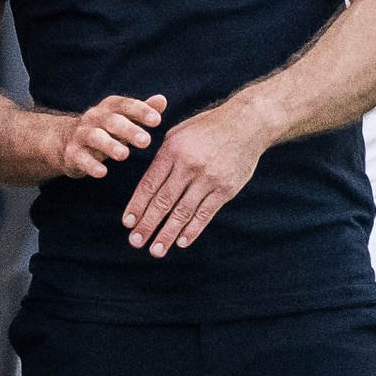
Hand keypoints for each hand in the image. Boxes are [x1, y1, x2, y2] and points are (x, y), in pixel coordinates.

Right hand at [55, 94, 166, 178]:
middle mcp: (94, 117)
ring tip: (124, 154)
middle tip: (146, 141)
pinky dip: (91, 165)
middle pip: (112, 121)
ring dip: (109, 145)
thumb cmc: (105, 128)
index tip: (157, 120)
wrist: (65, 140)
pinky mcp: (72, 153)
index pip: (126, 105)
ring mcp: (82, 135)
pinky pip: (81, 158)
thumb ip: (142, 110)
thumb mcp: (123, 118)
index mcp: (110, 107)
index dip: (141, 111)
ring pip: (95, 137)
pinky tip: (102, 172)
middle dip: (129, 130)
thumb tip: (162, 100)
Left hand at [122, 99, 268, 256]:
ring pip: (183, 212)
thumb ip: (163, 157)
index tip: (127, 223)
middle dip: (147, 224)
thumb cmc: (208, 128)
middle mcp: (189, 166)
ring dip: (167, 234)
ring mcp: (208, 179)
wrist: (247, 124)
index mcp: (172, 151)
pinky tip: (181, 242)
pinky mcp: (225, 189)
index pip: (149, 184)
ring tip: (156, 251)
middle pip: (163, 202)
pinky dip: (192, 230)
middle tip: (135, 242)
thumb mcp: (179, 132)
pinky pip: (205, 214)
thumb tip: (148, 184)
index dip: (137, 206)